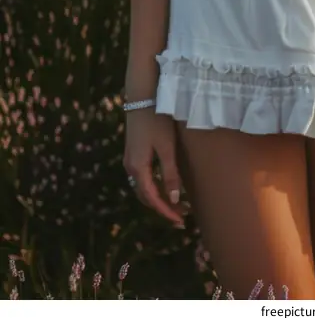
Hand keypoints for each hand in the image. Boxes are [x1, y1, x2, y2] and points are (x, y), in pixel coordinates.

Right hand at [123, 109, 185, 227]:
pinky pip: (142, 178)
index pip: (152, 199)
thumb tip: (174, 199)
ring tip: (176, 204)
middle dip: (163, 208)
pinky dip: (153, 187)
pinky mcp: (133, 152)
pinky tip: (166, 185)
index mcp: (138, 169)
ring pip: (142, 187)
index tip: (180, 221)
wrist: (141, 96)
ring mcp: (129, 159)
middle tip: (181, 216)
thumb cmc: (157, 120)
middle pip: (145, 196)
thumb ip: (170, 174)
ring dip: (158, 198)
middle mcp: (130, 167)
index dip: (166, 212)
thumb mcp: (166, 148)